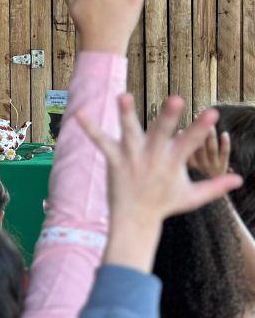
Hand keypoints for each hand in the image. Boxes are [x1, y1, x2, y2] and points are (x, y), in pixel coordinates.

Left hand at [79, 95, 242, 271]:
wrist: (135, 221)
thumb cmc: (164, 205)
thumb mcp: (192, 197)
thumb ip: (215, 186)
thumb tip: (240, 179)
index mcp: (173, 163)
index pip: (191, 142)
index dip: (201, 127)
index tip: (212, 112)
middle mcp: (152, 158)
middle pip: (161, 134)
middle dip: (168, 117)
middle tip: (176, 99)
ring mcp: (132, 158)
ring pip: (130, 133)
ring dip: (127, 114)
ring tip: (123, 96)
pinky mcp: (114, 161)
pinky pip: (101, 142)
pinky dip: (90, 128)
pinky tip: (79, 113)